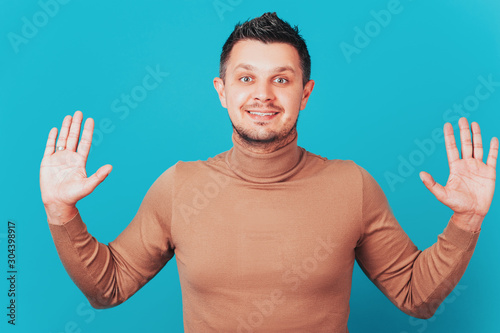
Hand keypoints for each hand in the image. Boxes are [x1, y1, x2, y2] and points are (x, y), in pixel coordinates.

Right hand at [40, 111, 111, 224]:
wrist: (58, 202)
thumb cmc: (74, 196)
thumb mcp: (88, 185)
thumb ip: (99, 176)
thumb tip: (111, 167)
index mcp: (80, 161)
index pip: (85, 143)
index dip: (87, 131)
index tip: (90, 120)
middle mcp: (70, 157)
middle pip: (74, 138)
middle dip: (77, 125)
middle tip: (79, 112)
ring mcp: (58, 158)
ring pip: (63, 139)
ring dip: (66, 128)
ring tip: (69, 116)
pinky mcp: (47, 161)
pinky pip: (49, 146)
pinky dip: (52, 137)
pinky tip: (56, 129)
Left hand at [419, 117, 497, 231]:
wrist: (471, 213)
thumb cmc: (455, 205)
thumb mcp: (442, 194)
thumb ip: (431, 184)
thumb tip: (421, 174)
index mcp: (455, 167)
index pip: (452, 148)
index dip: (450, 136)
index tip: (447, 124)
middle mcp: (466, 165)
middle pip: (465, 144)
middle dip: (464, 131)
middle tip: (462, 118)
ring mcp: (478, 168)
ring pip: (478, 148)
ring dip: (477, 136)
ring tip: (474, 123)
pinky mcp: (489, 173)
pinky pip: (492, 158)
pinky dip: (493, 148)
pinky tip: (493, 139)